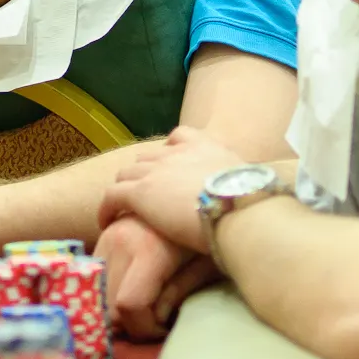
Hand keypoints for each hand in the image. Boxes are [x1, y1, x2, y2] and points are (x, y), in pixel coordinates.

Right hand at [93, 214, 218, 340]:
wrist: (209, 195)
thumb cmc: (212, 231)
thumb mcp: (202, 266)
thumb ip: (176, 294)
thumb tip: (155, 316)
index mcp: (147, 251)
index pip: (128, 305)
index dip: (144, 327)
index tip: (163, 328)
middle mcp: (121, 241)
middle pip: (107, 301)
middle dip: (128, 320)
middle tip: (154, 319)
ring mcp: (110, 233)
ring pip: (96, 287)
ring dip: (115, 301)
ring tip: (143, 300)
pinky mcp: (107, 231)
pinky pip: (97, 269)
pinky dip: (110, 282)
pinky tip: (132, 282)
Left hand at [98, 127, 246, 254]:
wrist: (239, 211)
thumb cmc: (252, 206)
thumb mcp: (247, 184)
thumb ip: (237, 185)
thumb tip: (248, 202)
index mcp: (205, 146)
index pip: (179, 137)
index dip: (169, 153)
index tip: (170, 169)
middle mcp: (177, 152)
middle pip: (147, 157)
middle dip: (144, 174)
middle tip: (146, 197)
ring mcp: (156, 170)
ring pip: (127, 173)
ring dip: (125, 189)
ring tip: (125, 209)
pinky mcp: (139, 192)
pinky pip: (112, 196)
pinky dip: (107, 208)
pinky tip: (106, 221)